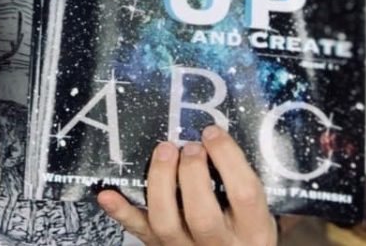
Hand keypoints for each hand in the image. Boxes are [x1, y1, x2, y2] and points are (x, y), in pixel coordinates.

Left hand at [97, 126, 276, 245]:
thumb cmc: (244, 228)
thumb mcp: (257, 212)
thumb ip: (241, 179)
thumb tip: (218, 131)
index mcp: (253, 231)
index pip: (244, 194)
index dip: (226, 157)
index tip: (212, 132)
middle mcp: (220, 245)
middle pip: (202, 215)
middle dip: (191, 172)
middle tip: (188, 147)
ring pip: (166, 223)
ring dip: (160, 182)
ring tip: (164, 151)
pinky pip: (139, 232)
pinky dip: (122, 211)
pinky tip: (107, 193)